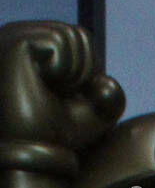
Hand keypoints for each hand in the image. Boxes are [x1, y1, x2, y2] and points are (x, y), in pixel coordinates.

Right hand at [0, 21, 124, 149]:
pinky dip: (61, 69)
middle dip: (82, 71)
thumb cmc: (59, 134)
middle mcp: (19, 34)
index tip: (66, 95)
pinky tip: (41, 84)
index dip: (88, 70)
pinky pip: (58, 42)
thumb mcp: (95, 112)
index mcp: (33, 44)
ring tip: (49, 91)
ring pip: (69, 35)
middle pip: (77, 33)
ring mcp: (12, 36)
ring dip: (72, 73)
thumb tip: (107, 83)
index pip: (80, 37)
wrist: (38, 153)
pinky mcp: (12, 43)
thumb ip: (110, 94)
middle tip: (58, 94)